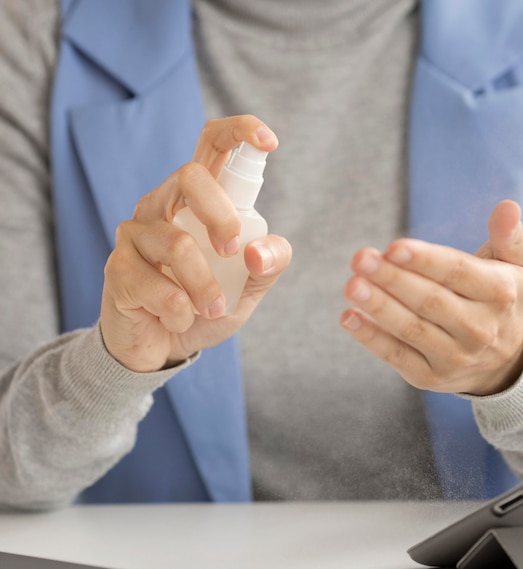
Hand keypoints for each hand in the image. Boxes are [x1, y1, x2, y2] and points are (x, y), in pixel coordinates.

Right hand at [100, 115, 291, 372]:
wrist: (165, 347)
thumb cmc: (206, 306)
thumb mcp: (248, 289)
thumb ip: (268, 265)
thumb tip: (258, 251)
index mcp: (198, 200)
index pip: (211, 145)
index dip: (240, 132)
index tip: (270, 142)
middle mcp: (163, 204)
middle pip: (189, 177)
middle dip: (221, 217)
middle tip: (232, 253)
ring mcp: (136, 233)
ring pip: (175, 243)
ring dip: (204, 286)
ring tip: (213, 309)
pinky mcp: (117, 266)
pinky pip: (153, 283)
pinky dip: (178, 309)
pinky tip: (179, 318)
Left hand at [340, 200, 522, 394]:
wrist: (506, 362)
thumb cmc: (500, 299)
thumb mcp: (518, 266)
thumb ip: (510, 236)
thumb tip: (507, 206)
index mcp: (499, 294)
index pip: (458, 274)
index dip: (425, 260)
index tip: (393, 247)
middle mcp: (479, 328)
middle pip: (430, 301)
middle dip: (392, 279)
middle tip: (360, 259)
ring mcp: (454, 356)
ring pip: (411, 329)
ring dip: (378, 307)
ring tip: (351, 286)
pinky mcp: (429, 376)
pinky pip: (396, 356)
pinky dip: (371, 338)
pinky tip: (348, 317)